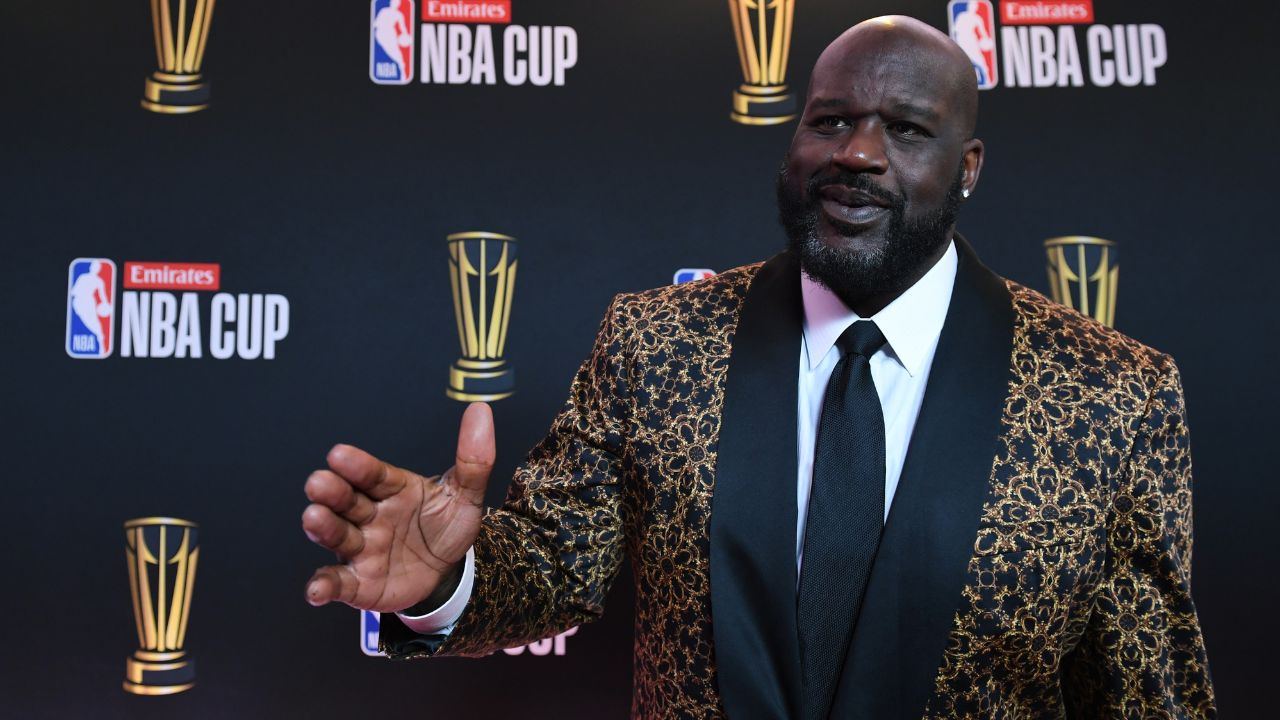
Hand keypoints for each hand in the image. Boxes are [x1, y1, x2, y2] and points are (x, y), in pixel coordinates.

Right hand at [302, 402, 494, 611]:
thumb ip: (473, 459)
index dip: (357, 465)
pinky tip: (316, 590)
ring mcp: (361, 548)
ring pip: (337, 535)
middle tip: (319, 482)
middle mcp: (369, 515)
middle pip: (347, 500)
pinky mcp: (357, 582)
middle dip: (331, 491)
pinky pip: (337, 582)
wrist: (446, 572)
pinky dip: (323, 585)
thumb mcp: (465, 495)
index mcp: (392, 489)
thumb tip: (480, 410)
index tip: (340, 454)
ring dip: (323, 527)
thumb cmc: (445, 526)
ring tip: (313, 518)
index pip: (373, 474)